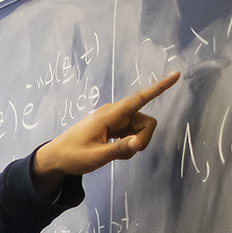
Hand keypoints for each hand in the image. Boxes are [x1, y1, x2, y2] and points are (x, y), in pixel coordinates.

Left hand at [33, 70, 179, 185]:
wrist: (56, 157)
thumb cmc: (73, 156)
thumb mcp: (96, 156)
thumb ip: (119, 149)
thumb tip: (139, 143)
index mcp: (109, 115)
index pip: (139, 98)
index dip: (159, 87)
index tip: (175, 75)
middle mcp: (114, 113)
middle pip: (146, 121)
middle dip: (143, 138)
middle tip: (129, 152)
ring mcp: (115, 120)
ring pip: (140, 129)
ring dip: (135, 143)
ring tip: (117, 154)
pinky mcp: (114, 127)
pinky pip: (133, 133)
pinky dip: (130, 144)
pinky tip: (115, 151)